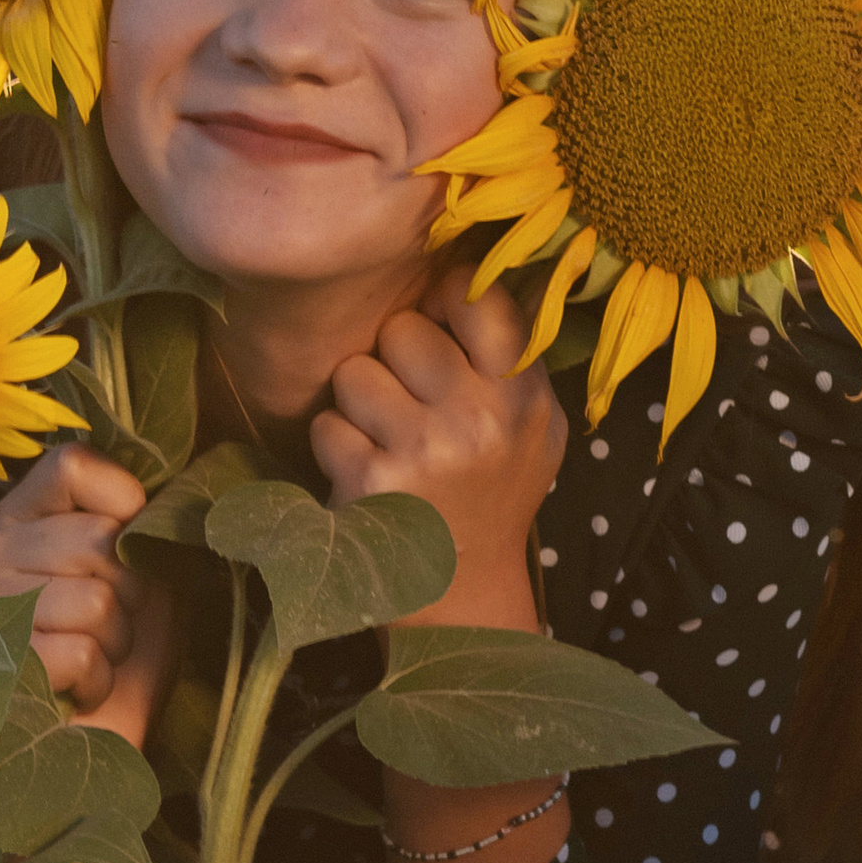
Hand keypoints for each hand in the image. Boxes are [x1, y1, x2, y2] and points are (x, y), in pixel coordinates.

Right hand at [0, 441, 175, 747]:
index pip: (71, 464)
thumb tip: (158, 497)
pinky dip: (98, 680)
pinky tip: (76, 692)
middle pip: (96, 540)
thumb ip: (142, 525)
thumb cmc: (126, 654)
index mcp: (21, 517)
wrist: (102, 749)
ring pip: (94, 600)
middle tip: (113, 627)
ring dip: (116, 642)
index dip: (125, 504)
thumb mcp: (146, 574)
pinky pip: (80, 652)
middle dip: (132, 594)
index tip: (132, 549)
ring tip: (95, 660)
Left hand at [313, 268, 566, 630]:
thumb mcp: (535, 428)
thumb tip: (465, 265)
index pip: (476, 296)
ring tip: (386, 435)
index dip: (446, 298)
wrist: (464, 597)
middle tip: (409, 395)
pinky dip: (336, 447)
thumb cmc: (495, 493)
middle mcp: (479, 420)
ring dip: (359, 401)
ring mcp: (423, 453)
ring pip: (355, 372)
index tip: (440, 323)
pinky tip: (366, 473)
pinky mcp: (370, 486)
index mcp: (522, 397)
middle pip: (403, 329)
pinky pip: (327, 425)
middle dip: (395, 356)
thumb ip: (510, 357)